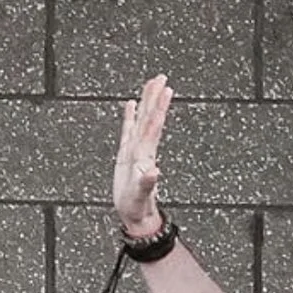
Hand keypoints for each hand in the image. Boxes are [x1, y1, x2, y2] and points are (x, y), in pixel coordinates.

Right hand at [114, 74, 171, 234]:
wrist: (135, 214)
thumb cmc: (137, 207)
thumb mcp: (140, 196)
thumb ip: (147, 183)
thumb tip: (154, 171)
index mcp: (145, 155)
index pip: (153, 126)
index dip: (159, 108)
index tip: (165, 90)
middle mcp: (142, 149)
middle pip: (150, 118)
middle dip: (155, 98)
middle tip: (161, 78)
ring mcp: (135, 150)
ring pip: (141, 120)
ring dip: (146, 102)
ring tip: (150, 84)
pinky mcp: (126, 154)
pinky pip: (128, 130)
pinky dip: (130, 116)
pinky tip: (131, 104)